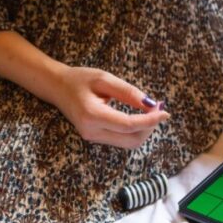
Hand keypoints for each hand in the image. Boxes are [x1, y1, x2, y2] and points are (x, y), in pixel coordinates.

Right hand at [51, 66, 169, 148]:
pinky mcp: (96, 138)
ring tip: (151, 111)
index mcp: (92, 115)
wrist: (56, 88)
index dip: (150, 120)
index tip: (165, 111)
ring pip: (129, 143)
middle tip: (158, 108)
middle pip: (132, 139)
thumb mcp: (104, 79)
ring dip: (144, 130)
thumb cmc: (80, 79)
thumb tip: (150, 104)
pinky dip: (135, 130)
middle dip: (150, 126)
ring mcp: (93, 137)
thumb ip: (128, 92)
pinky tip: (140, 116)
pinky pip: (122, 139)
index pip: (128, 125)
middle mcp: (92, 131)